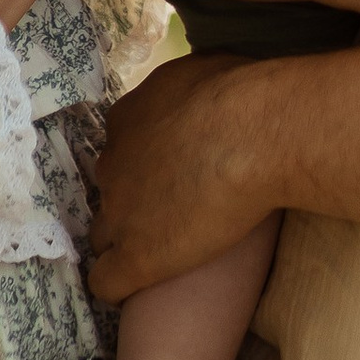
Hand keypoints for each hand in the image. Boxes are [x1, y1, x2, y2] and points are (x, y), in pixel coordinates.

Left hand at [90, 52, 276, 303]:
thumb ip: (187, 90)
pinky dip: (120, 284)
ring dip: (125, 243)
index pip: (121, 151)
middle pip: (109, 193)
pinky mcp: (137, 257)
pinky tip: (139, 287)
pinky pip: (107, 282)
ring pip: (104, 237)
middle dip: (133, 203)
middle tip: (173, 210)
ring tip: (158, 253)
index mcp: (126, 121)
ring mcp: (120, 214)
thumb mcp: (204, 71)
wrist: (254, 134)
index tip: (173, 173)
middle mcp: (113, 166)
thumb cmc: (242, 92)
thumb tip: (199, 89)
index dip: (146, 166)